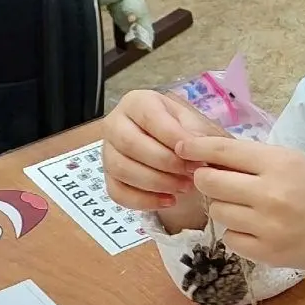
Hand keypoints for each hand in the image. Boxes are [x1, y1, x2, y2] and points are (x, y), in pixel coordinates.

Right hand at [101, 90, 225, 219]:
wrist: (177, 154)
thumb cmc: (185, 134)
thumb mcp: (196, 125)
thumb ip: (196, 133)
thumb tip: (192, 144)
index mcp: (137, 102)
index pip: (149, 117)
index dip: (173, 138)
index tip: (196, 155)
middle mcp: (115, 123)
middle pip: (129, 144)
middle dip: (165, 163)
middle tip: (191, 173)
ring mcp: (108, 151)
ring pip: (121, 169)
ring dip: (156, 182)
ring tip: (184, 187)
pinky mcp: (109, 177)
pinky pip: (117, 192)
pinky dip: (144, 201)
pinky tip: (169, 201)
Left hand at [173, 134, 304, 302]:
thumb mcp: (297, 163)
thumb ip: (256, 159)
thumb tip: (207, 157)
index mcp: (282, 164)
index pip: (224, 151)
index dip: (196, 148)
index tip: (182, 147)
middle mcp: (272, 194)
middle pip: (210, 183)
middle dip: (208, 180)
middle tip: (219, 182)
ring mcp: (268, 226)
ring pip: (218, 211)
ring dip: (226, 208)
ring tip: (249, 208)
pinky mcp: (266, 252)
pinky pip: (230, 237)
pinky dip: (238, 232)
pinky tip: (259, 229)